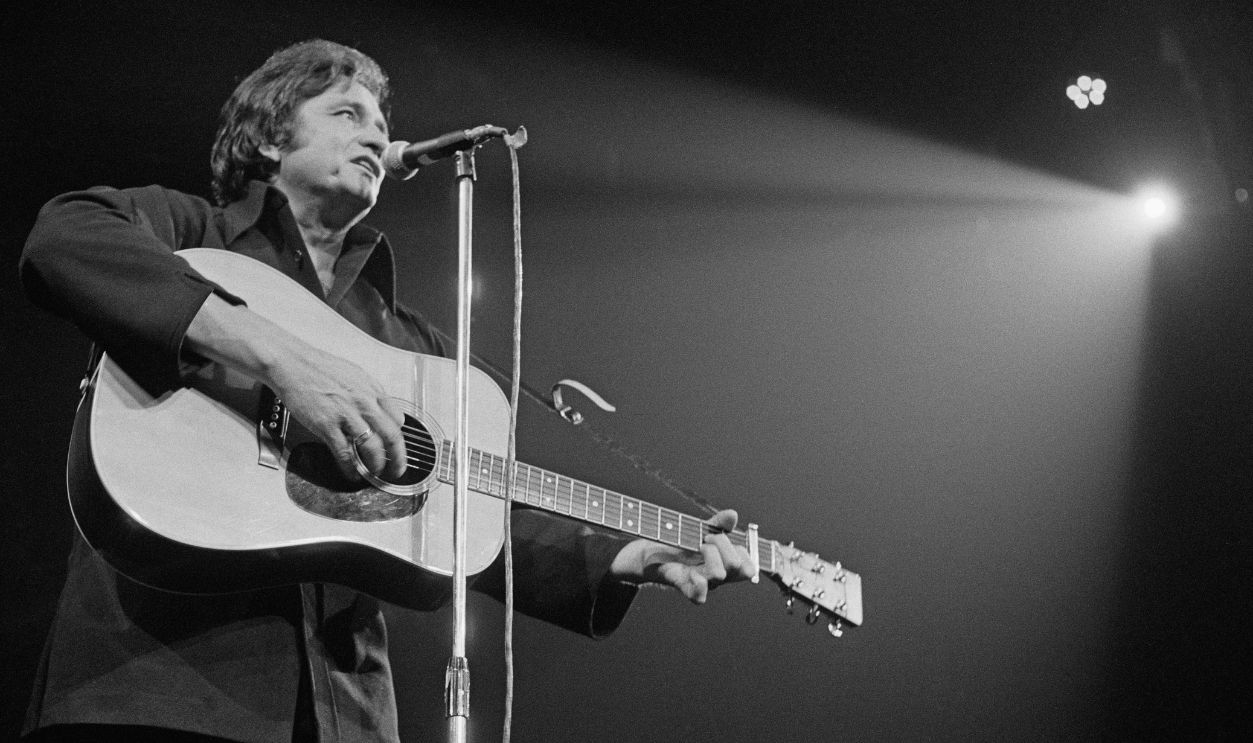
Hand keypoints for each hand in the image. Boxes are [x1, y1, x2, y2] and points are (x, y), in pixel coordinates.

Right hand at [184, 295, 406, 480]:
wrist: (294, 364)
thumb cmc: (321, 368)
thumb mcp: (355, 375)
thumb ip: (370, 394)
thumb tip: (381, 412)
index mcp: (373, 390)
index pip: (397, 420)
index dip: (400, 439)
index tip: (397, 449)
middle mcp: (364, 403)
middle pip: (392, 436)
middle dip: (397, 459)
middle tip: (396, 471)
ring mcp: (346, 415)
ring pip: (372, 448)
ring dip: (375, 466)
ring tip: (374, 474)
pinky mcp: (327, 425)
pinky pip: (344, 453)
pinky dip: (351, 468)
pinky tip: (352, 474)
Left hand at [610, 509, 757, 603]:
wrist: (649, 549)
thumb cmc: (678, 542)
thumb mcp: (700, 529)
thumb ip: (718, 523)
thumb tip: (733, 515)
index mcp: (723, 565)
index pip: (748, 567)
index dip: (742, 552)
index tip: (723, 537)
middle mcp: (715, 577)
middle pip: (736, 567)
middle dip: (724, 545)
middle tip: (706, 538)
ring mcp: (700, 582)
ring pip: (719, 575)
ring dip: (710, 554)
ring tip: (697, 546)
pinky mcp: (681, 583)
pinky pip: (698, 595)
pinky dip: (699, 584)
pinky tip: (694, 573)